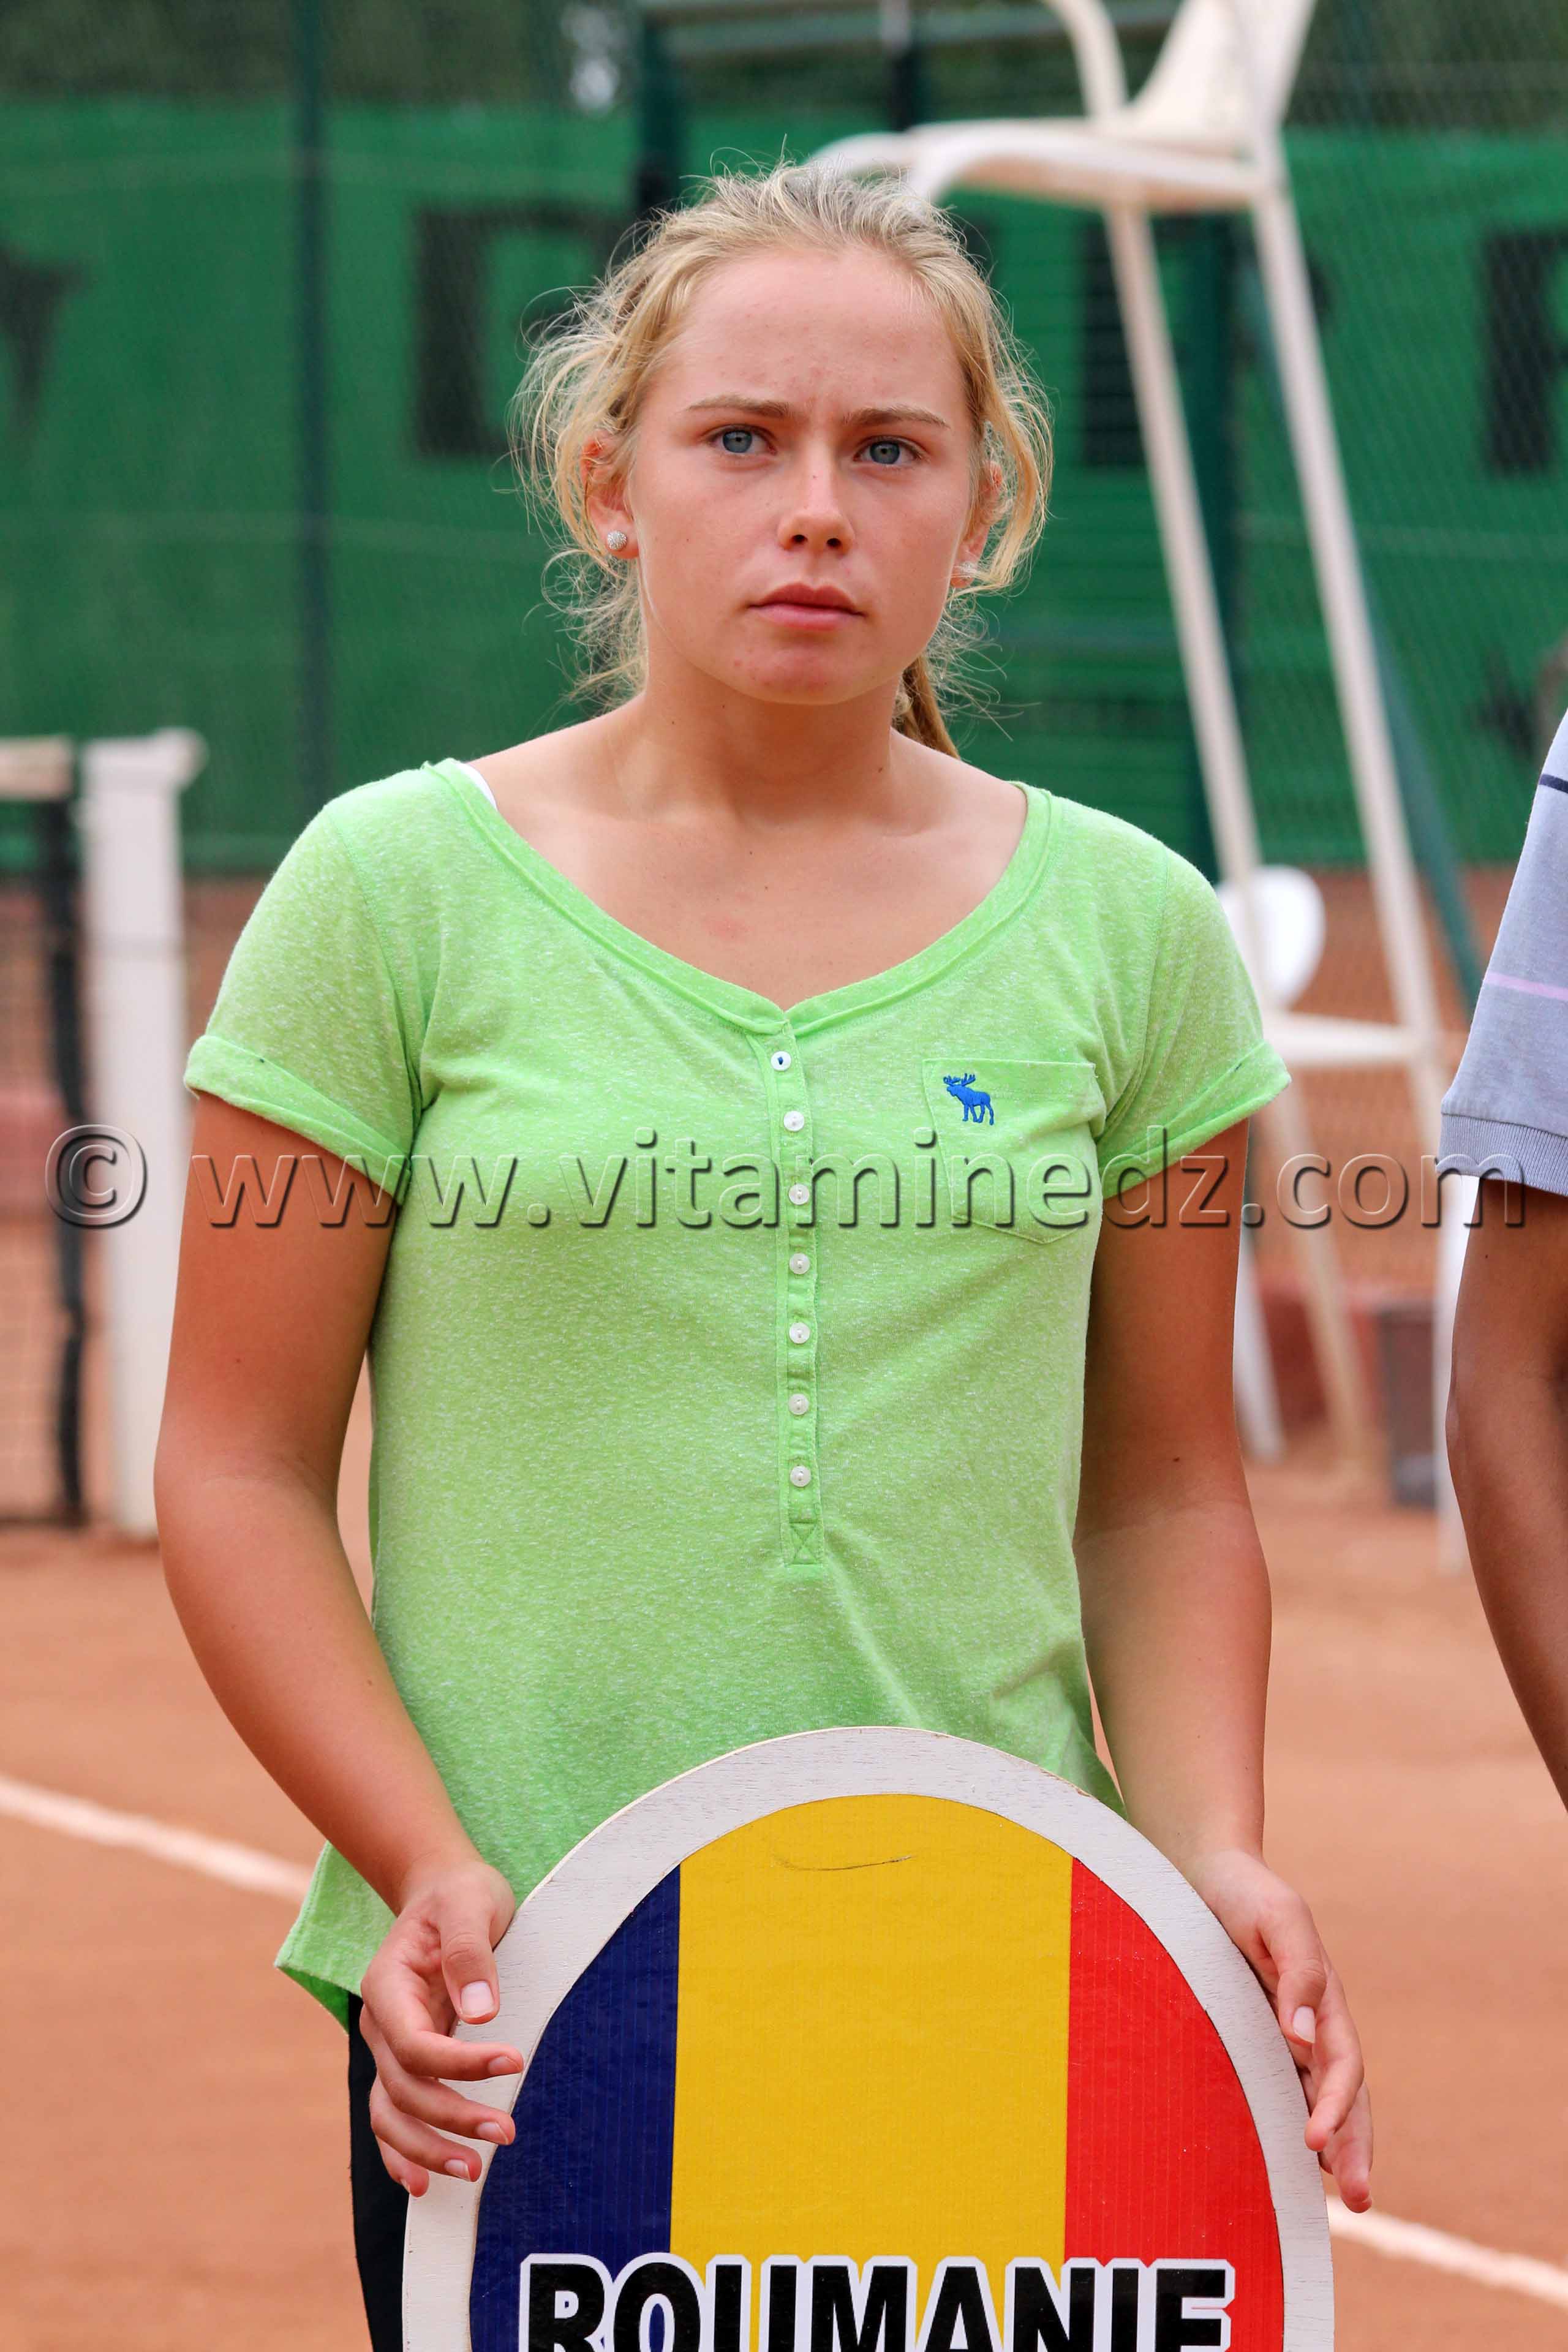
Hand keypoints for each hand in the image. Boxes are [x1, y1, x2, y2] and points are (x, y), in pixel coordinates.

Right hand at [357, 1853, 523, 2196]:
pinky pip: (390, 2117)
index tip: (514, 2061)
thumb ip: (471, 1952)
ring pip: (391, 2114)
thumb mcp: (470, 1902)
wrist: (443, 1891)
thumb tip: (484, 2014)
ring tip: (475, 2172)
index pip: (414, 2044)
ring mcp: (387, 2046)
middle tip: (508, 2132)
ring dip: (428, 2148)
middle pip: (405, 2087)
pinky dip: (402, 2154)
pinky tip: (425, 2185)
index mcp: (388, 1984)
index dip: (461, 2064)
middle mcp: (380, 2022)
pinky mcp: (404, 2060)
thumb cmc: (459, 1894)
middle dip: (453, 2116)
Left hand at [1189, 1846, 1372, 2211]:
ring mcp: (1286, 2036)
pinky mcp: (1254, 2039)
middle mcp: (1312, 2026)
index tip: (1316, 2143)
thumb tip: (1303, 2036)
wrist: (1210, 1875)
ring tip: (1343, 2195)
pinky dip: (1291, 2123)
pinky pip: (1279, 2089)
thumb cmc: (1248, 1894)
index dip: (1335, 2106)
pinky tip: (1287, 2158)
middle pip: (1345, 2096)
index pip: (1342, 2065)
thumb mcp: (1280, 1919)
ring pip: (1316, 2100)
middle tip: (1360, 2200)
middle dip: (1355, 2148)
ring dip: (1333, 2147)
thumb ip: (1298, 1971)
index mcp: (1325, 2001)